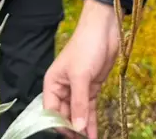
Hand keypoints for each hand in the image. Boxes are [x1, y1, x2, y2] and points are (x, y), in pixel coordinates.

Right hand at [43, 0, 120, 138]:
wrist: (104, 28)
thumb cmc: (86, 47)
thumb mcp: (81, 76)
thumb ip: (79, 104)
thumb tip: (77, 128)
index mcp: (52, 84)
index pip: (51, 113)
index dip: (59, 127)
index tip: (70, 137)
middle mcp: (63, 89)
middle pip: (65, 116)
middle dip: (72, 130)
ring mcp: (78, 89)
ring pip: (78, 115)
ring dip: (83, 130)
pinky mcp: (92, 88)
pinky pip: (89, 110)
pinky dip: (91, 122)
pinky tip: (94, 135)